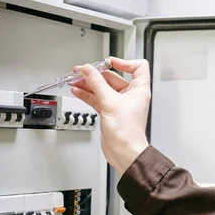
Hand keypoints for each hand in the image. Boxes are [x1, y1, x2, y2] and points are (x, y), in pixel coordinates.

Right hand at [71, 57, 150, 174]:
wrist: (124, 152)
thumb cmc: (127, 132)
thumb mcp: (110, 102)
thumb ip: (97, 84)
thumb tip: (89, 70)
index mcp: (138, 90)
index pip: (137, 67)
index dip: (124, 62)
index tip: (108, 62)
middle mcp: (130, 95)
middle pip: (112, 77)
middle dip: (96, 74)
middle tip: (82, 71)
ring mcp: (119, 104)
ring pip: (102, 88)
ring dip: (88, 84)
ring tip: (75, 80)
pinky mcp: (109, 112)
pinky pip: (97, 98)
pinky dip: (87, 94)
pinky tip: (78, 91)